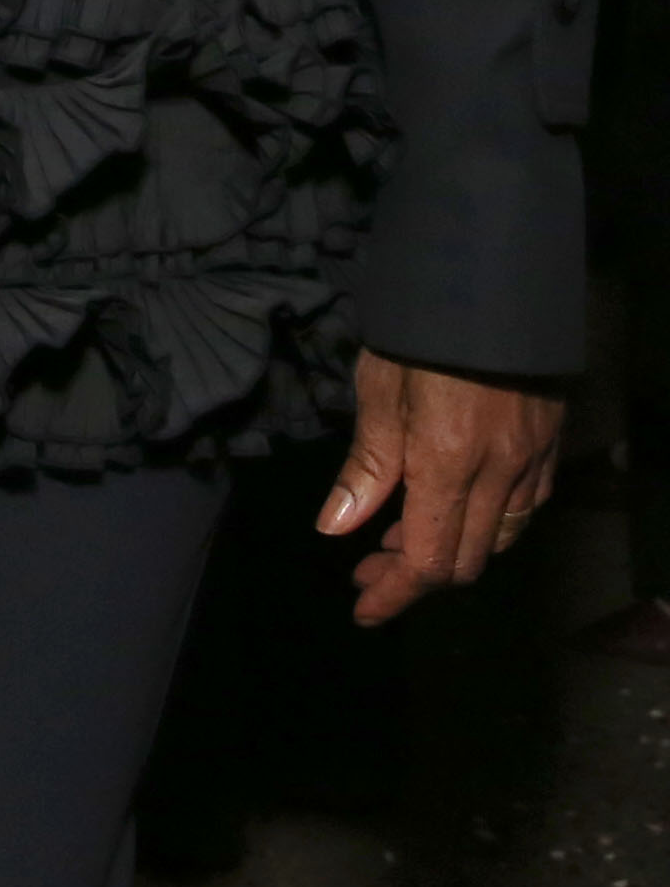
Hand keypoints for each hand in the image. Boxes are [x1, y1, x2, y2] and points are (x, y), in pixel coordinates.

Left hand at [316, 350, 562, 624]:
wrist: (490, 278)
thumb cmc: (419, 328)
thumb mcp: (378, 388)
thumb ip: (366, 466)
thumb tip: (337, 529)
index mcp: (448, 464)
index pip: (427, 560)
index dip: (394, 594)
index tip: (363, 608)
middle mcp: (499, 473)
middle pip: (465, 560)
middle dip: (414, 575)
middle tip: (370, 566)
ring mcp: (532, 459)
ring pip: (501, 539)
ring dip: (453, 549)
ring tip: (404, 534)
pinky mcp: (550, 442)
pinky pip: (526, 506)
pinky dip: (489, 522)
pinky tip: (458, 505)